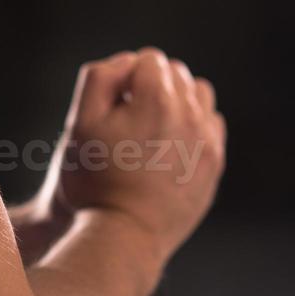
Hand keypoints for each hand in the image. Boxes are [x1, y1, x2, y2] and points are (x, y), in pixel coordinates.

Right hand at [39, 48, 226, 263]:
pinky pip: (211, 123)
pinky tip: (170, 145)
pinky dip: (194, 124)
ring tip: (151, 128)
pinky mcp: (215, 163)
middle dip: (151, 86)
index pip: (148, 59)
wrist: (122, 236)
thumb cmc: (94, 179)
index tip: (114, 107)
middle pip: (175, 72)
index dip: (125, 78)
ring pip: (198, 93)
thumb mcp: (80, 122)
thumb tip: (129, 62)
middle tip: (128, 121)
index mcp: (156, 99)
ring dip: (177, 100)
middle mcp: (190, 114)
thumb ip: (101, 77)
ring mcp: (207, 140)